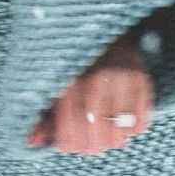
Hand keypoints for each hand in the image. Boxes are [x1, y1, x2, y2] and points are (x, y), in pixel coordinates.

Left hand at [27, 31, 154, 151]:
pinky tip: (124, 125)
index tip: (68, 145)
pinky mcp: (141, 80)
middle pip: (97, 134)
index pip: (70, 130)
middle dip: (91, 146)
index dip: (69, 144)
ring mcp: (121, 81)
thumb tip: (33, 142)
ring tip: (107, 136)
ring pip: (120, 131)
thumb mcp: (51, 84)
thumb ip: (43, 114)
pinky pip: (141, 121)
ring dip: (113, 140)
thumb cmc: (73, 63)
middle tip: (89, 144)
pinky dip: (133, 129)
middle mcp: (96, 81)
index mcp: (68, 82)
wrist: (100, 29)